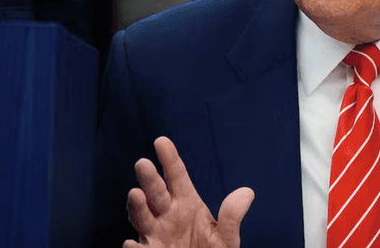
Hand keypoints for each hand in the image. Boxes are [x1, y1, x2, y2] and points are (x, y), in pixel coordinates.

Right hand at [122, 136, 254, 247]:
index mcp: (186, 204)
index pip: (176, 176)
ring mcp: (156, 235)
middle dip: (149, 179)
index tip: (161, 141)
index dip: (169, 159)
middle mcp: (167, 215)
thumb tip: (247, 193)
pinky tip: (132, 244)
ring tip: (136, 194)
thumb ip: (231, 217)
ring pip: (141, 216)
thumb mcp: (226, 238)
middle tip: (143, 164)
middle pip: (155, 192)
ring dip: (137, 206)